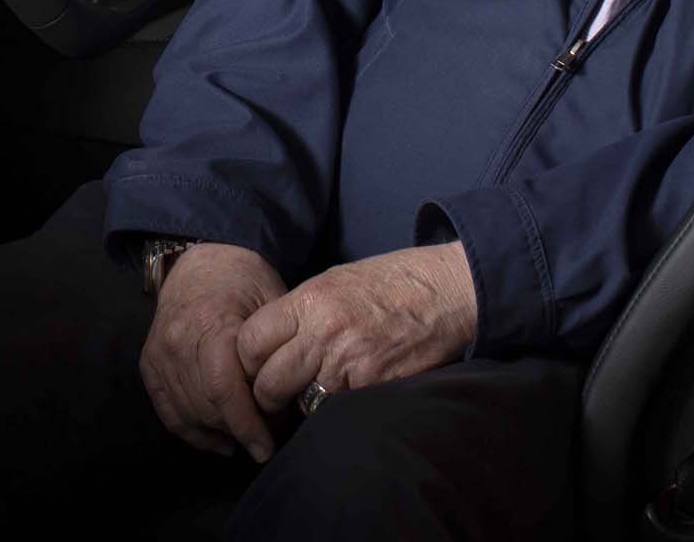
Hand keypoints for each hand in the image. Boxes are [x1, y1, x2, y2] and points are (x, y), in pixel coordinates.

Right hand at [139, 242, 288, 461]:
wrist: (200, 261)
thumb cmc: (244, 279)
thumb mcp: (272, 298)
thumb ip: (277, 344)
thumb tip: (289, 393)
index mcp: (210, 322)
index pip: (223, 388)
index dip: (246, 424)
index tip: (267, 446)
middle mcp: (178, 341)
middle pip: (206, 406)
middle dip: (238, 430)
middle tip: (268, 436)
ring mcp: (159, 354)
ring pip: (187, 414)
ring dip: (219, 433)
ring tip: (247, 437)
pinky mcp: (149, 365)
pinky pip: (168, 412)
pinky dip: (192, 433)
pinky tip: (219, 442)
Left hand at [236, 242, 476, 413]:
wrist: (445, 291)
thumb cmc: (390, 284)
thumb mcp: (335, 283)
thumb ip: (300, 314)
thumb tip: (270, 345)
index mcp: (308, 300)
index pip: (250, 342)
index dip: (248, 361)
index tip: (256, 369)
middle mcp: (323, 332)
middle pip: (268, 382)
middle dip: (268, 395)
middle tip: (276, 397)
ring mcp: (348, 363)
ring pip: (301, 402)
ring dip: (304, 403)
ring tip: (316, 392)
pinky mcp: (372, 386)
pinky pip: (337, 410)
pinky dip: (337, 408)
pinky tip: (348, 392)